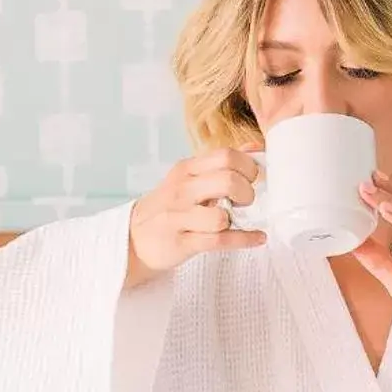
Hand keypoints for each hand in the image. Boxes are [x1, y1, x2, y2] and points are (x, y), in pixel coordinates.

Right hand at [127, 147, 265, 286]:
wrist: (134, 238)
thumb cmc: (170, 207)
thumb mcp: (189, 179)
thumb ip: (221, 165)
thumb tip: (255, 148)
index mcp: (187, 169)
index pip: (226, 156)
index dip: (248, 166)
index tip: (251, 179)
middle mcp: (182, 189)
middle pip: (227, 181)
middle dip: (246, 192)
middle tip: (244, 201)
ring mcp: (179, 217)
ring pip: (220, 216)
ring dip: (237, 220)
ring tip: (237, 221)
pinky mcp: (181, 242)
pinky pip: (219, 241)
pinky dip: (244, 239)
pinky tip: (257, 237)